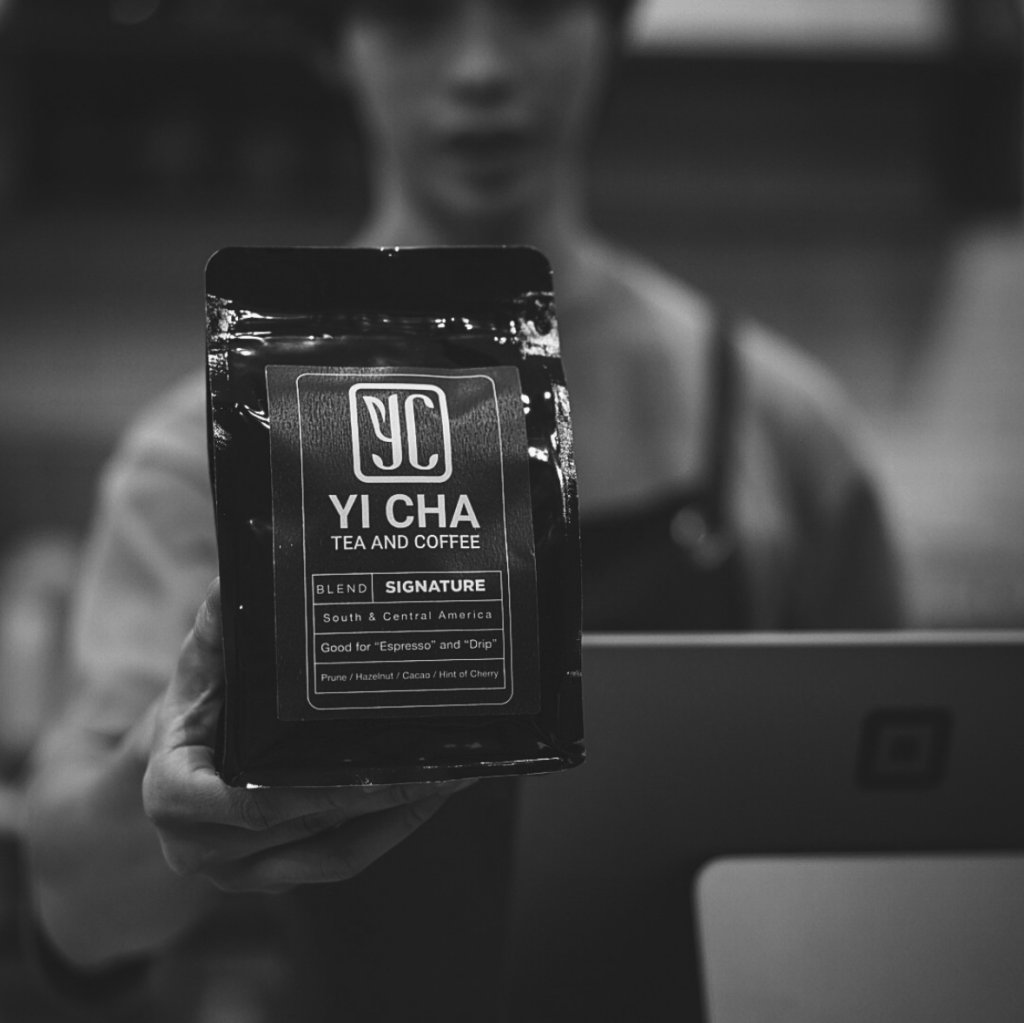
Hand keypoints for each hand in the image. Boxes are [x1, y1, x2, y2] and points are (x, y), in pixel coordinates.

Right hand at [142, 578, 472, 892]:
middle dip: (381, 793)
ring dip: (400, 815)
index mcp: (173, 796)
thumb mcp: (198, 664)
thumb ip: (220, 625)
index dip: (313, 790)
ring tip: (453, 774)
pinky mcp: (275, 879)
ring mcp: (240, 873)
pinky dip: (391, 831)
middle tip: (443, 757)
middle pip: (308, 825)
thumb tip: (241, 575)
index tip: (377, 763)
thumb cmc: (192, 706)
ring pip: (335, 852)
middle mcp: (201, 847)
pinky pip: (343, 861)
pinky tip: (432, 795)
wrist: (173, 762)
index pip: (247, 805)